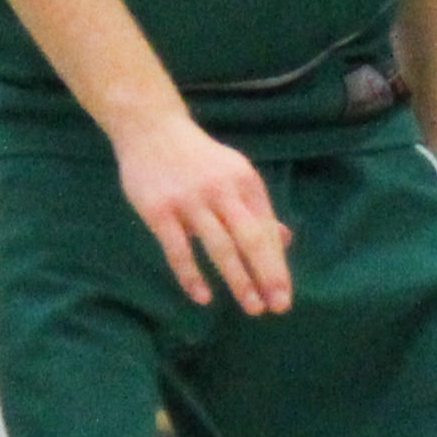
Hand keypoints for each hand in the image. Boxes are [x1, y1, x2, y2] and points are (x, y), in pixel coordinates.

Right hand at [118, 106, 293, 314]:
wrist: (152, 129)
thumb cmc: (199, 159)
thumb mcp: (235, 175)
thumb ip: (257, 209)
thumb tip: (285, 240)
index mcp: (246, 182)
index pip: (267, 231)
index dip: (277, 265)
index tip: (284, 295)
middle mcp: (223, 190)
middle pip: (251, 239)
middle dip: (267, 275)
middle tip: (278, 307)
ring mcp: (190, 201)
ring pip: (220, 247)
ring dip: (239, 280)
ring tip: (252, 307)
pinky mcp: (159, 210)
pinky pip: (178, 249)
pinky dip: (191, 275)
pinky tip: (203, 297)